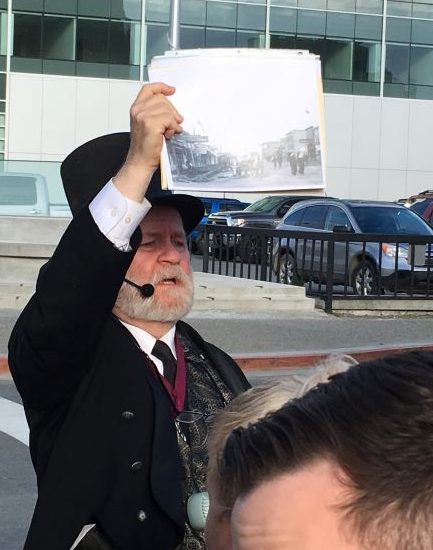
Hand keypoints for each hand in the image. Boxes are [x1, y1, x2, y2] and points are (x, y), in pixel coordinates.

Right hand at [113, 82, 182, 201]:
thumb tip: (173, 109)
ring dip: (173, 121)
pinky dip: (173, 127)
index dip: (161, 87)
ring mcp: (143, 116)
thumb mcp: (148, 125)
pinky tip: (169, 135)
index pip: (149, 89)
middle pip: (161, 99)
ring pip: (167, 109)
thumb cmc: (146, 146)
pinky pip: (169, 119)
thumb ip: (156, 113)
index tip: (172, 90)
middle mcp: (138, 110)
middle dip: (172, 111)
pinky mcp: (150, 124)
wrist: (141, 161)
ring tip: (169, 131)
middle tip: (175, 123)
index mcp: (136, 108)